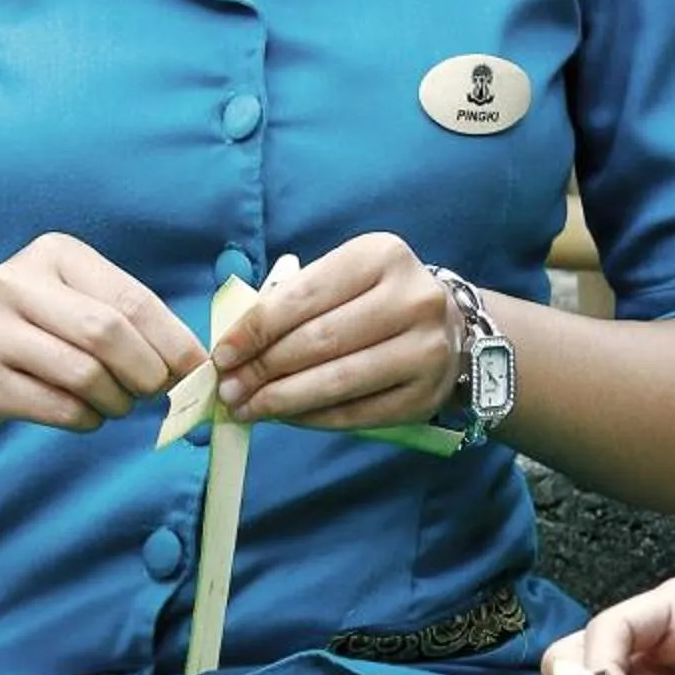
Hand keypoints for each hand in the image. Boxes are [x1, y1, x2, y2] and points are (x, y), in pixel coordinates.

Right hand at [0, 233, 202, 430]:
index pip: (132, 300)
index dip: (174, 342)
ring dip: (117, 401)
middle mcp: (19, 284)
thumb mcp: (66, 294)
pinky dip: (87, 419)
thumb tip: (192, 362)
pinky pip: (60, 408)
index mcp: (55, 254)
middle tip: (154, 391)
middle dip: (147, 374)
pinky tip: (85, 413)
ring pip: (86, 376)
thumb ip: (124, 316)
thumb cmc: (24, 322)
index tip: (198, 370)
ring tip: (115, 402)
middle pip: (109, 336)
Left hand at [210, 234, 461, 429]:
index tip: (223, 355)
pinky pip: (356, 414)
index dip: (256, 328)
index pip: (305, 294)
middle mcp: (412, 299)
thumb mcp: (344, 278)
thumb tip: (235, 349)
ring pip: (336, 382)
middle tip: (228, 390)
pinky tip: (286, 417)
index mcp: (382, 256)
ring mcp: (425, 350)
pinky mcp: (426, 395)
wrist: (452, 329)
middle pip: (318, 341)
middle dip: (262, 369)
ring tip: (248, 408)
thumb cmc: (376, 300)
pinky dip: (313, 418)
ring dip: (281, 400)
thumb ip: (294, 301)